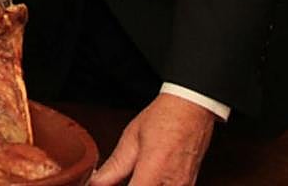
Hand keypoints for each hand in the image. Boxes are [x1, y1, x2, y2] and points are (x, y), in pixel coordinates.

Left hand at [89, 93, 214, 185]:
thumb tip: (96, 183)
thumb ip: (114, 166)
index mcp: (154, 170)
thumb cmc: (165, 117)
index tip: (110, 184)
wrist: (192, 108)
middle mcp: (173, 184)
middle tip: (123, 177)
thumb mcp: (132, 138)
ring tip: (134, 177)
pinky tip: (146, 179)